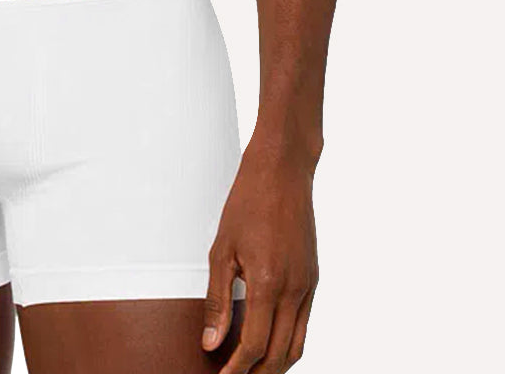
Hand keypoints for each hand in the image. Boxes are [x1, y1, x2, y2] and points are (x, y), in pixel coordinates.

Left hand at [202, 145, 318, 372]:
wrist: (282, 171)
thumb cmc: (248, 202)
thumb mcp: (221, 249)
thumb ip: (217, 300)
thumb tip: (211, 343)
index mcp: (268, 283)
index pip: (254, 346)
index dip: (237, 370)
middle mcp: (294, 290)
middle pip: (279, 354)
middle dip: (257, 373)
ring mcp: (309, 285)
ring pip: (297, 344)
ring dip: (276, 364)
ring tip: (251, 368)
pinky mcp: (314, 278)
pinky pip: (305, 323)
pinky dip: (288, 341)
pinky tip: (269, 340)